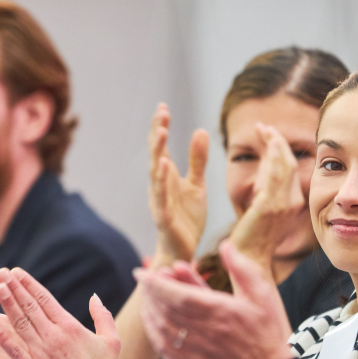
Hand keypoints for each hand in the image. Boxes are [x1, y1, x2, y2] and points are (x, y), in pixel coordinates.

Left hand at [0, 267, 145, 358]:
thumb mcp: (110, 339)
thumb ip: (102, 316)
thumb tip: (94, 297)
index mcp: (69, 325)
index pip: (45, 299)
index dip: (29, 284)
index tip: (16, 272)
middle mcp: (54, 335)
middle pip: (30, 306)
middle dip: (15, 288)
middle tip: (1, 273)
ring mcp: (43, 352)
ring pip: (21, 324)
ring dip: (8, 305)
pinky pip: (16, 351)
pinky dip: (5, 338)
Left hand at [138, 241, 293, 358]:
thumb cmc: (267, 331)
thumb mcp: (262, 293)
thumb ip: (242, 268)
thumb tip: (225, 245)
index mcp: (219, 312)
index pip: (177, 296)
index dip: (156, 284)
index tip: (142, 273)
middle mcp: (204, 331)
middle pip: (165, 310)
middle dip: (150, 292)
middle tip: (146, 278)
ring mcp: (196, 348)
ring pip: (161, 327)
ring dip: (149, 309)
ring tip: (147, 294)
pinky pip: (163, 345)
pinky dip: (152, 330)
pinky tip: (150, 318)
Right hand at [148, 103, 208, 266]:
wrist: (183, 251)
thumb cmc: (187, 218)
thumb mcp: (197, 185)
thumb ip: (197, 160)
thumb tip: (200, 130)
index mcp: (167, 177)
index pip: (162, 148)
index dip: (160, 127)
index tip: (163, 107)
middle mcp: (159, 186)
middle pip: (156, 156)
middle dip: (157, 134)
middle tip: (161, 114)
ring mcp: (160, 202)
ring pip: (156, 174)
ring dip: (157, 153)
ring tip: (161, 133)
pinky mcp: (164, 218)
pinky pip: (162, 198)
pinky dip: (162, 182)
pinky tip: (165, 166)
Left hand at [228, 124, 304, 275]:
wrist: (249, 264)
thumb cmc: (253, 242)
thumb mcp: (263, 212)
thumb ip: (266, 191)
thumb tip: (264, 171)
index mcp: (292, 204)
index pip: (289, 170)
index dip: (280, 150)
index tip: (269, 135)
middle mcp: (292, 202)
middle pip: (289, 163)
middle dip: (278, 142)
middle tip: (264, 128)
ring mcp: (283, 204)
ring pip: (285, 164)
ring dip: (275, 143)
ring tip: (263, 129)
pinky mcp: (270, 207)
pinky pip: (276, 174)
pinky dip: (274, 154)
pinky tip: (268, 140)